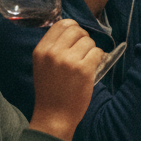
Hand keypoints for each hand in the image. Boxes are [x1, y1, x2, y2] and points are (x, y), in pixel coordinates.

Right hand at [29, 19, 101, 140]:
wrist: (54, 116)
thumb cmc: (51, 91)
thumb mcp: (42, 65)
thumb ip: (54, 47)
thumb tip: (74, 29)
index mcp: (41, 50)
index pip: (61, 24)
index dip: (73, 28)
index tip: (76, 38)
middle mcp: (53, 53)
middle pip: (77, 30)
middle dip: (84, 38)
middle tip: (83, 51)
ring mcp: (69, 61)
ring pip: (89, 41)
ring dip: (91, 50)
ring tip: (85, 63)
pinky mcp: (84, 69)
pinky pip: (98, 52)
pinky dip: (99, 59)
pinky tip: (91, 68)